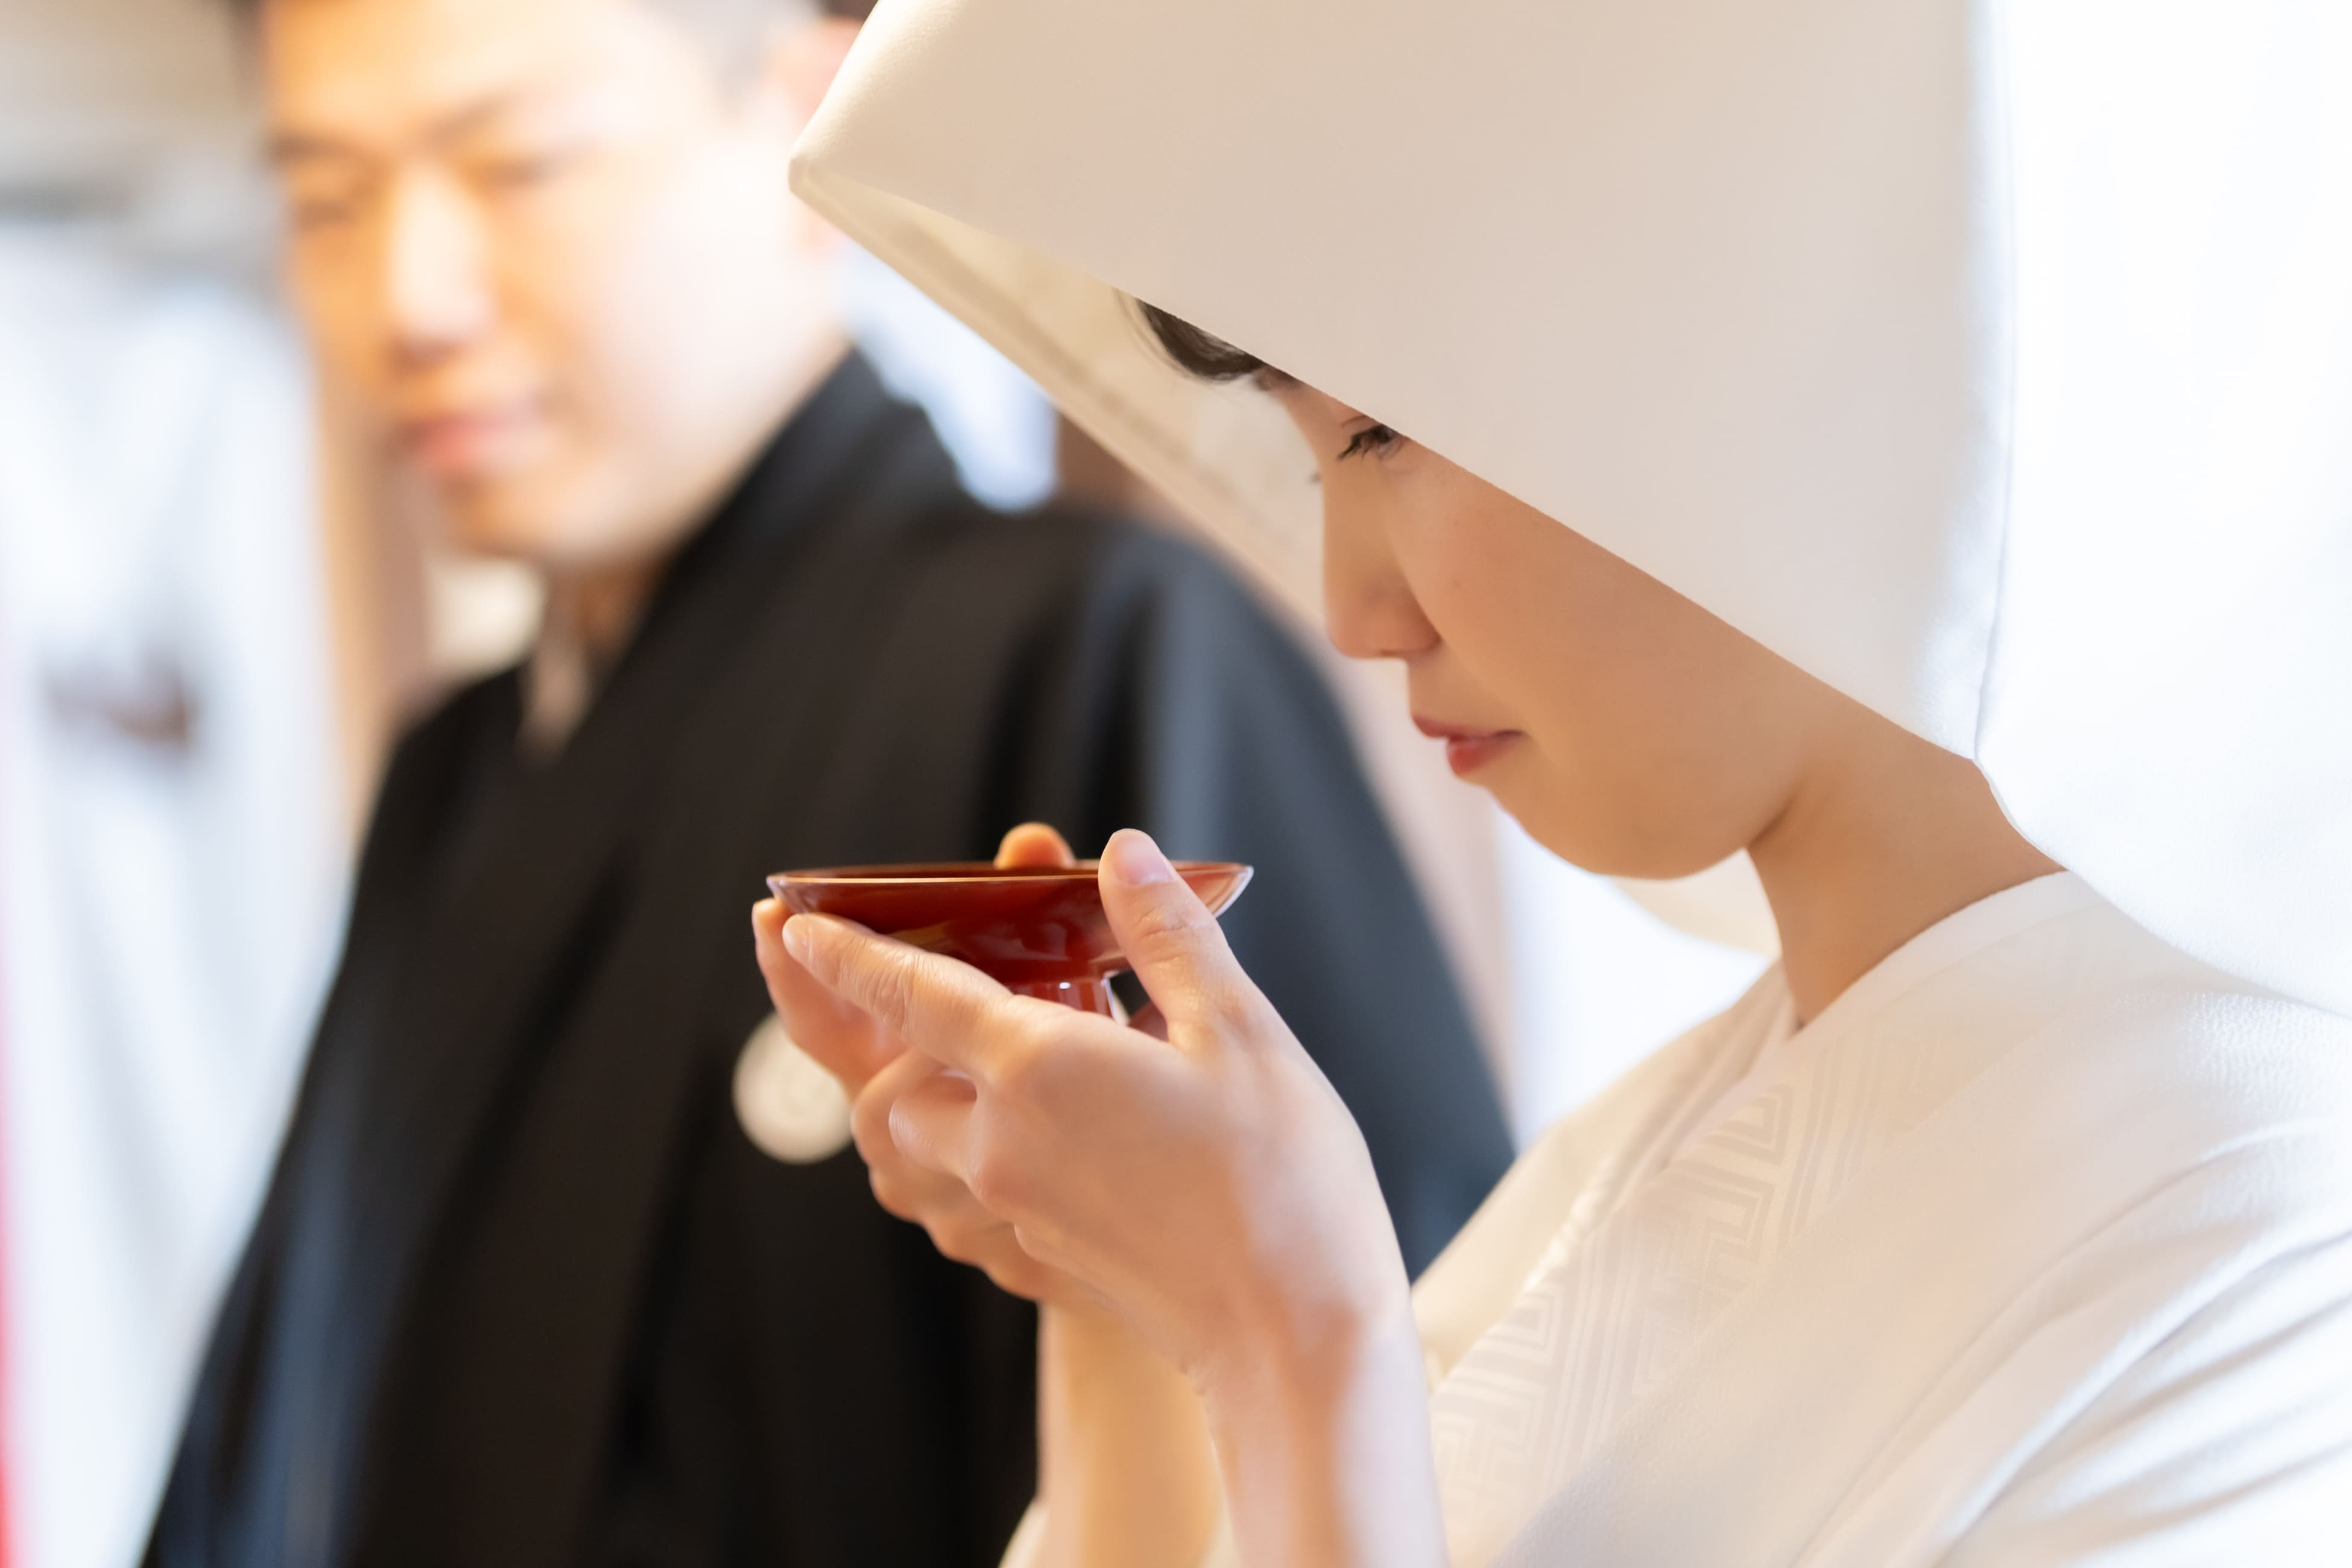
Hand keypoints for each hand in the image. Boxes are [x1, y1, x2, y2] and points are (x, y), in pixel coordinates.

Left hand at [773, 828, 1409, 1401]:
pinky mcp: (1039, 1255)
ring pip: (920, 1147)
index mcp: (1039, 1069)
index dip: (849, 954)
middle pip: (892, 1085)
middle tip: (951, 993)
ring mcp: (1015, 1209)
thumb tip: (1122, 856)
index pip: (911, 993)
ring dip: (932, 1099)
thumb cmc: (1281, 1178)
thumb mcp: (1239, 1030)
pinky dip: (977, 1147)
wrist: (1295, 1337)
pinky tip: (1057, 1124)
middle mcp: (1001, 1142)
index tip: (794, 927)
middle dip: (898, 1039)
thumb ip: (1168, 934)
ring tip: (1006, 1059)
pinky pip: (969, 1190)